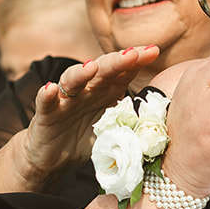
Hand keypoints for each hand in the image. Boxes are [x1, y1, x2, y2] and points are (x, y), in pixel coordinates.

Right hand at [14, 48, 159, 186]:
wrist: (54, 157)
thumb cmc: (87, 139)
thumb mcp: (115, 132)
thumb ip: (133, 125)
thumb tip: (164, 125)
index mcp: (106, 91)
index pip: (122, 71)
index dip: (136, 60)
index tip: (154, 51)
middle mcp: (86, 90)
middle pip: (101, 70)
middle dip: (117, 61)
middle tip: (133, 54)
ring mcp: (65, 100)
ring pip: (72, 80)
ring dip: (82, 72)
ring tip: (92, 67)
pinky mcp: (45, 115)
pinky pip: (45, 103)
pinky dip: (46, 95)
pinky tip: (51, 90)